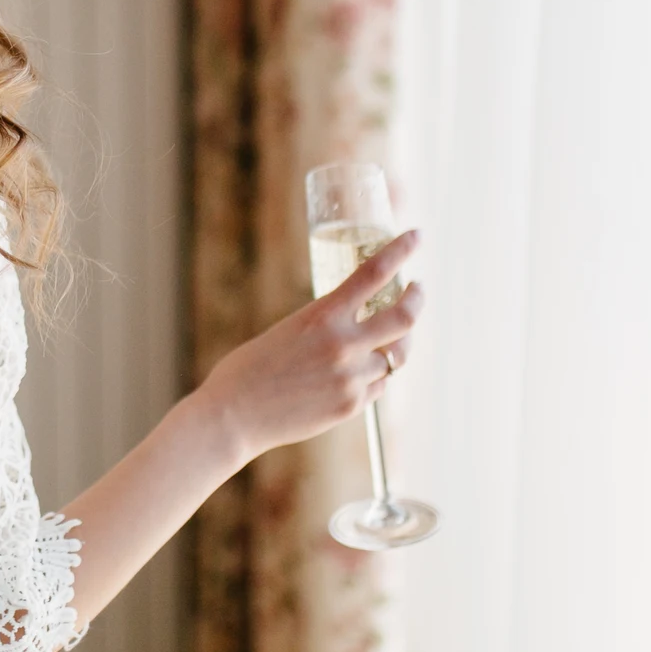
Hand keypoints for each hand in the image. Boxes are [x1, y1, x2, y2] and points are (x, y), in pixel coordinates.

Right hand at [189, 230, 425, 462]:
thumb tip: (359, 329)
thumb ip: (327, 326)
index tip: (417, 235)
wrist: (233, 415)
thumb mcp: (290, 330)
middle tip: (417, 290)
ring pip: (396, 356)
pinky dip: (376, 375)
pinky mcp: (351, 406)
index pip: (374, 272)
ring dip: (395, 345)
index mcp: (322, 315)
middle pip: (405, 317)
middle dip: (417, 299)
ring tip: (389, 338)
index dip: (401, 250)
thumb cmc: (250, 368)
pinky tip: (362, 372)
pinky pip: (380, 384)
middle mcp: (343, 344)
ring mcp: (350, 378)